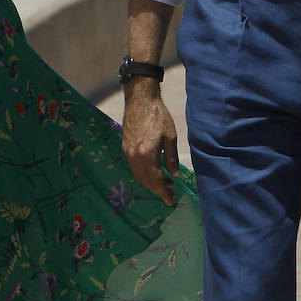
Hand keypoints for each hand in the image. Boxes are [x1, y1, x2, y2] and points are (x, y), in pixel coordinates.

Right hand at [122, 87, 179, 204]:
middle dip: (157, 189)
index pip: (155, 180)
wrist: (140, 99)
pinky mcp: (126, 146)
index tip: (170, 200)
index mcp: (146, 154)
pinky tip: (155, 170)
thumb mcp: (170, 137)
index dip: (163, 192)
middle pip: (145, 180)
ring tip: (165, 182)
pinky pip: (135, 166)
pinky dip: (144, 173)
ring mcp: (128, 151)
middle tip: (170, 194)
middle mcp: (134, 156)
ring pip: (139, 174)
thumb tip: (174, 176)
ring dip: (151, 181)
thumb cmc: (158, 115)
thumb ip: (171, 158)